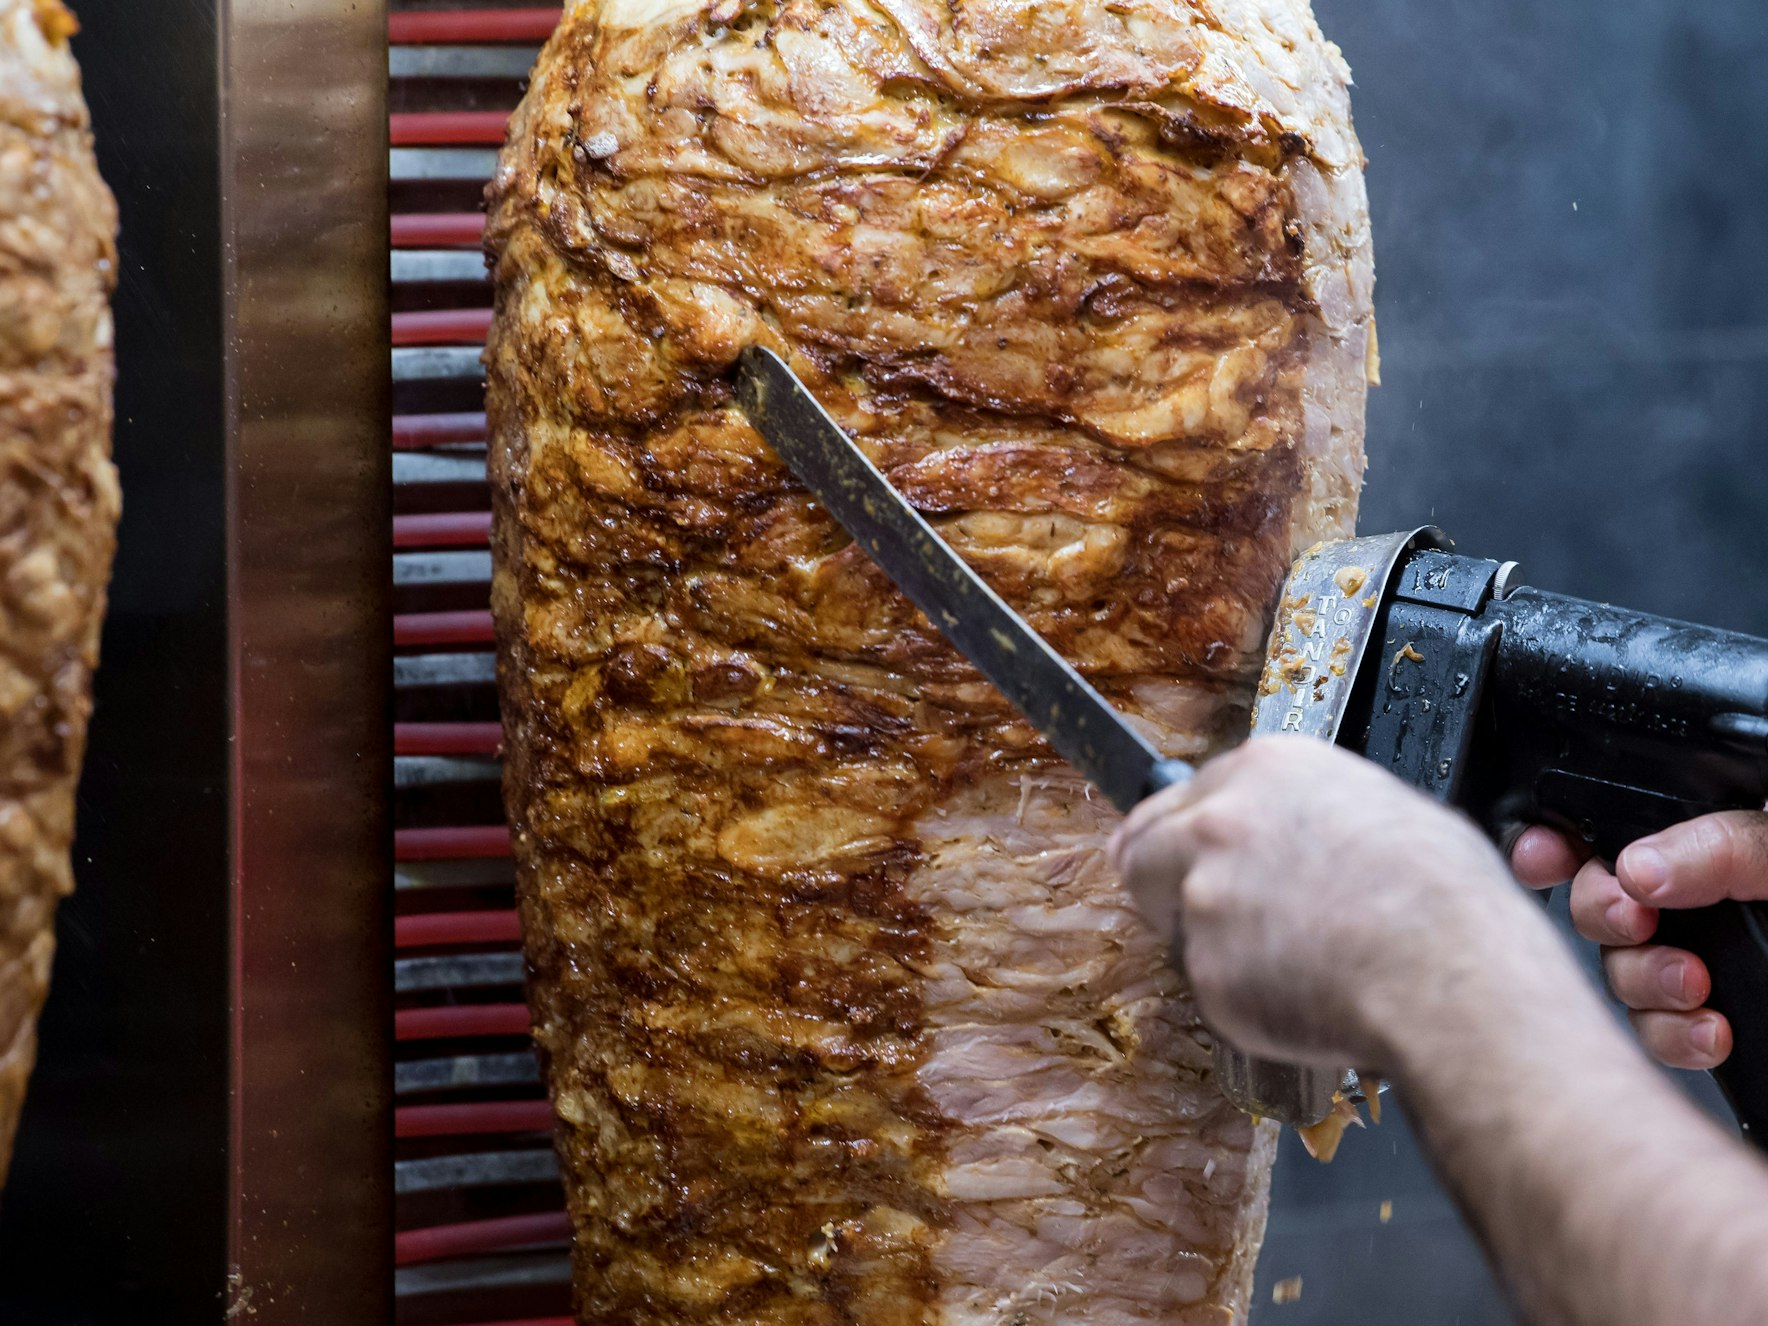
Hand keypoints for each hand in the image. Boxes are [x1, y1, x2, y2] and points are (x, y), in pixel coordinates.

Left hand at [1109, 736, 1543, 1070]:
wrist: (1450, 973)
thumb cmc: (1444, 898)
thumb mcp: (1386, 809)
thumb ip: (1309, 810)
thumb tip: (1303, 831)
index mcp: (1267, 769)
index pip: (1185, 797)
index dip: (1185, 833)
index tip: (1183, 853)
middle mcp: (1220, 822)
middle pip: (1143, 847)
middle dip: (1160, 880)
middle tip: (1186, 912)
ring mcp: (1205, 894)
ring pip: (1177, 923)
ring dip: (1212, 943)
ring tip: (1290, 961)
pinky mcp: (1206, 967)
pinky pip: (1212, 986)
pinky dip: (1243, 998)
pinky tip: (1301, 995)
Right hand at [1511, 809, 1767, 1070]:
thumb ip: (1722, 844)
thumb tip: (1636, 868)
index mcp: (1700, 841)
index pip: (1604, 830)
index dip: (1556, 844)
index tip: (1541, 857)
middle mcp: (1688, 901)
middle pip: (1594, 904)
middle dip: (1601, 914)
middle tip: (1635, 920)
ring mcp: (1694, 960)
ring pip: (1618, 973)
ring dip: (1641, 981)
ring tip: (1690, 984)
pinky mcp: (1709, 1018)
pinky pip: (1658, 1033)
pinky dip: (1674, 1036)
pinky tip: (1710, 1030)